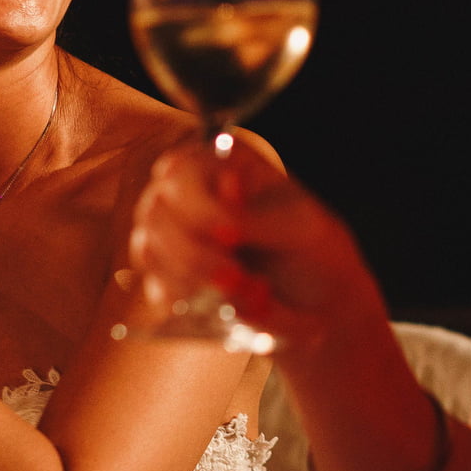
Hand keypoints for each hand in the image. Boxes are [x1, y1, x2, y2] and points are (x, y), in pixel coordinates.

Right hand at [129, 136, 384, 362]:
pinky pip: (158, 290)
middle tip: (238, 278)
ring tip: (250, 293)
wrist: (321, 298)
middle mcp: (188, 192)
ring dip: (197, 281)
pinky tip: (231, 307)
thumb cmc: (312, 247)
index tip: (232, 236)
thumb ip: (257, 217)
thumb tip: (221, 218)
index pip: (181, 171)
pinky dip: (196, 304)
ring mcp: (172, 233)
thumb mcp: (299, 227)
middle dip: (195, 254)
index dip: (199, 205)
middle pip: (155, 212)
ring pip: (149, 250)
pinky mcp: (169, 277)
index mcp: (223, 163)